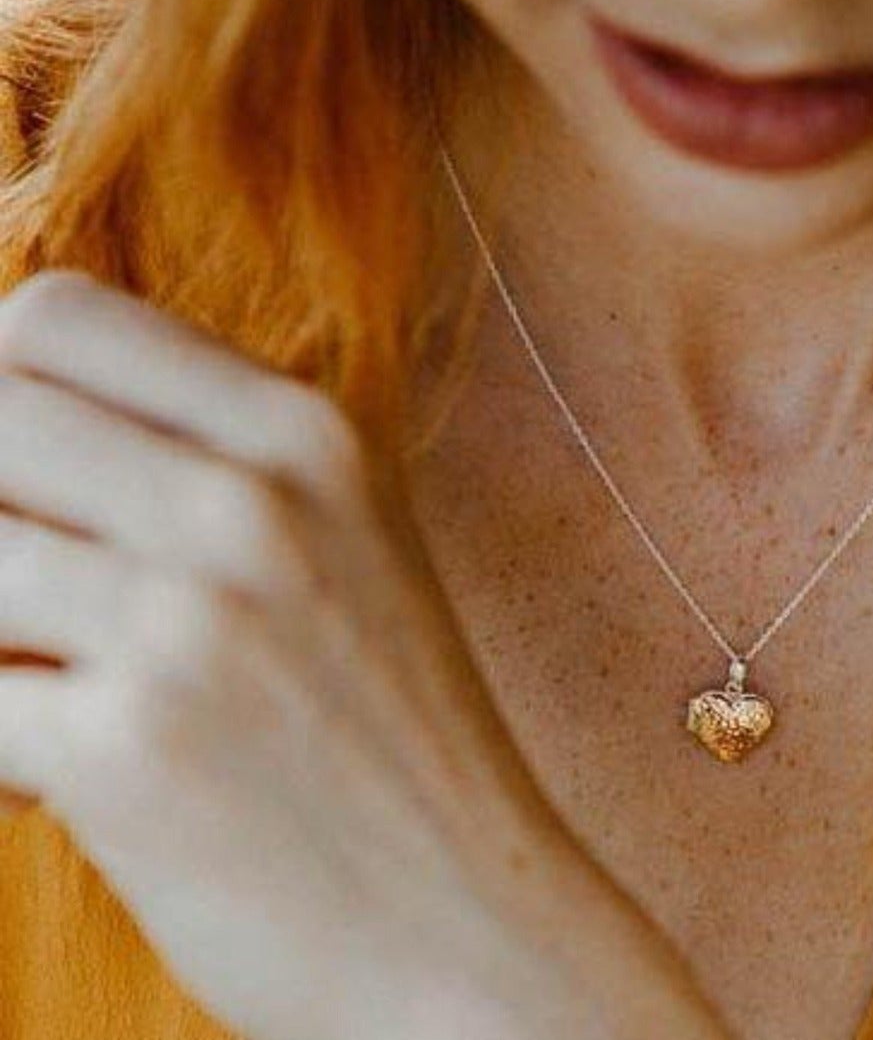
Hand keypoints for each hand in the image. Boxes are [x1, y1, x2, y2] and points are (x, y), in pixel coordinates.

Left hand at [0, 269, 729, 1039]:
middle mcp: (250, 501)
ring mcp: (189, 620)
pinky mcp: (125, 750)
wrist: (464, 916)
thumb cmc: (387, 726)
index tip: (16, 467)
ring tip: (57, 684)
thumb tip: (9, 404)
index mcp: (308, 432)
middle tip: (33, 581)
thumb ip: (203, 455)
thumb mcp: (346, 540)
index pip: (56, 317)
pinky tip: (61, 773)